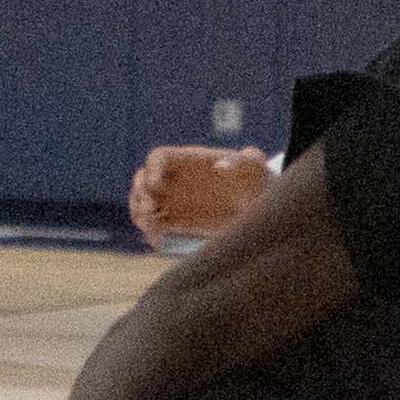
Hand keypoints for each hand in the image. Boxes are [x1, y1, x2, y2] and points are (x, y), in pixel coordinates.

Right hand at [131, 144, 273, 244]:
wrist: (260, 203)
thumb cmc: (257, 177)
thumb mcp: (256, 166)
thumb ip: (244, 160)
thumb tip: (221, 166)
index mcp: (188, 160)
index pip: (159, 157)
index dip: (152, 168)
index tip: (156, 184)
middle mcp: (174, 177)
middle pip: (142, 180)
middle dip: (140, 193)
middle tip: (150, 210)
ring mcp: (173, 198)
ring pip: (142, 202)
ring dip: (139, 213)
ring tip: (151, 227)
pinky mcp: (176, 220)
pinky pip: (154, 224)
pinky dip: (151, 232)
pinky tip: (158, 242)